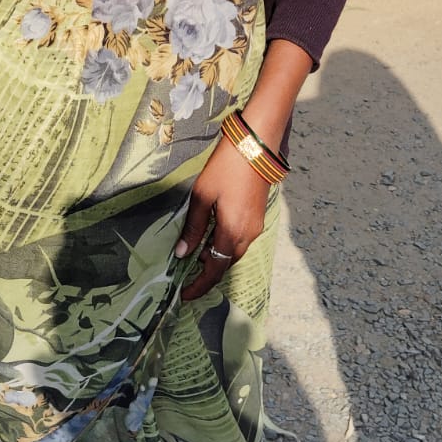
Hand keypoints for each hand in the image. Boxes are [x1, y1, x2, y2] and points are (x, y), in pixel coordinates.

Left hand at [175, 137, 269, 301]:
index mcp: (231, 232)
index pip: (214, 269)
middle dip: (207, 274)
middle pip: (226, 264)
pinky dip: (225, 246)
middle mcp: (247, 235)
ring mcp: (256, 227)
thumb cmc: (225, 167)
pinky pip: (241, 241)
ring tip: (196, 256)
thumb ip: (193, 226)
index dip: (199, 285)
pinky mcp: (258, 217)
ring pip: (235, 253)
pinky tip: (212, 237)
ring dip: (217, 259)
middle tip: (186, 276)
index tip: (184, 295)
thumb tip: (182, 254)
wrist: (256, 146)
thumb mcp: (202, 196)